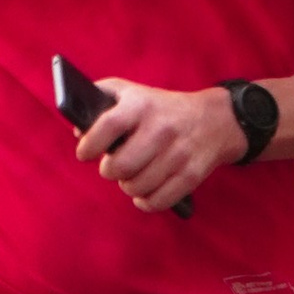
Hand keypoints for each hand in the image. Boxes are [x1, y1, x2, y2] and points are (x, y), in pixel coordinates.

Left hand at [77, 79, 243, 213]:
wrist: (214, 120)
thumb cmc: (160, 109)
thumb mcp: (131, 91)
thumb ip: (100, 99)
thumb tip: (79, 131)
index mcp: (142, 105)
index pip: (108, 126)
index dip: (90, 144)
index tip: (84, 153)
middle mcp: (161, 129)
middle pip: (120, 166)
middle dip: (110, 171)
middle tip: (113, 167)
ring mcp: (178, 153)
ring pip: (136, 187)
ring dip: (128, 186)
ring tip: (132, 175)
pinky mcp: (191, 175)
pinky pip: (157, 202)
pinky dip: (145, 202)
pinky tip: (144, 192)